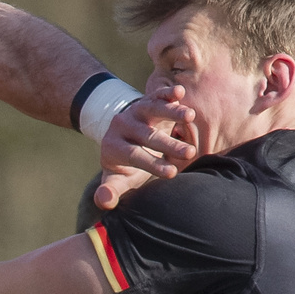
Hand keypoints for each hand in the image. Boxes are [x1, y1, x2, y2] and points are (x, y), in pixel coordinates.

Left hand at [96, 86, 195, 208]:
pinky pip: (157, 95)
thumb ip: (111, 190)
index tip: (172, 173)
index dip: (152, 164)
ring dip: (171, 112)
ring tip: (190, 116)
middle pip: (147, 135)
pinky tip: (181, 92)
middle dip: (168, 143)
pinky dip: (168, 93)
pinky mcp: (147, 100)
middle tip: (190, 153)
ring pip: (152, 110)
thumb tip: (104, 201)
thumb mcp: (117, 179)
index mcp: (113, 147)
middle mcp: (122, 126)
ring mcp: (135, 111)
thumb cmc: (125, 165)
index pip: (134, 155)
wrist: (124, 137)